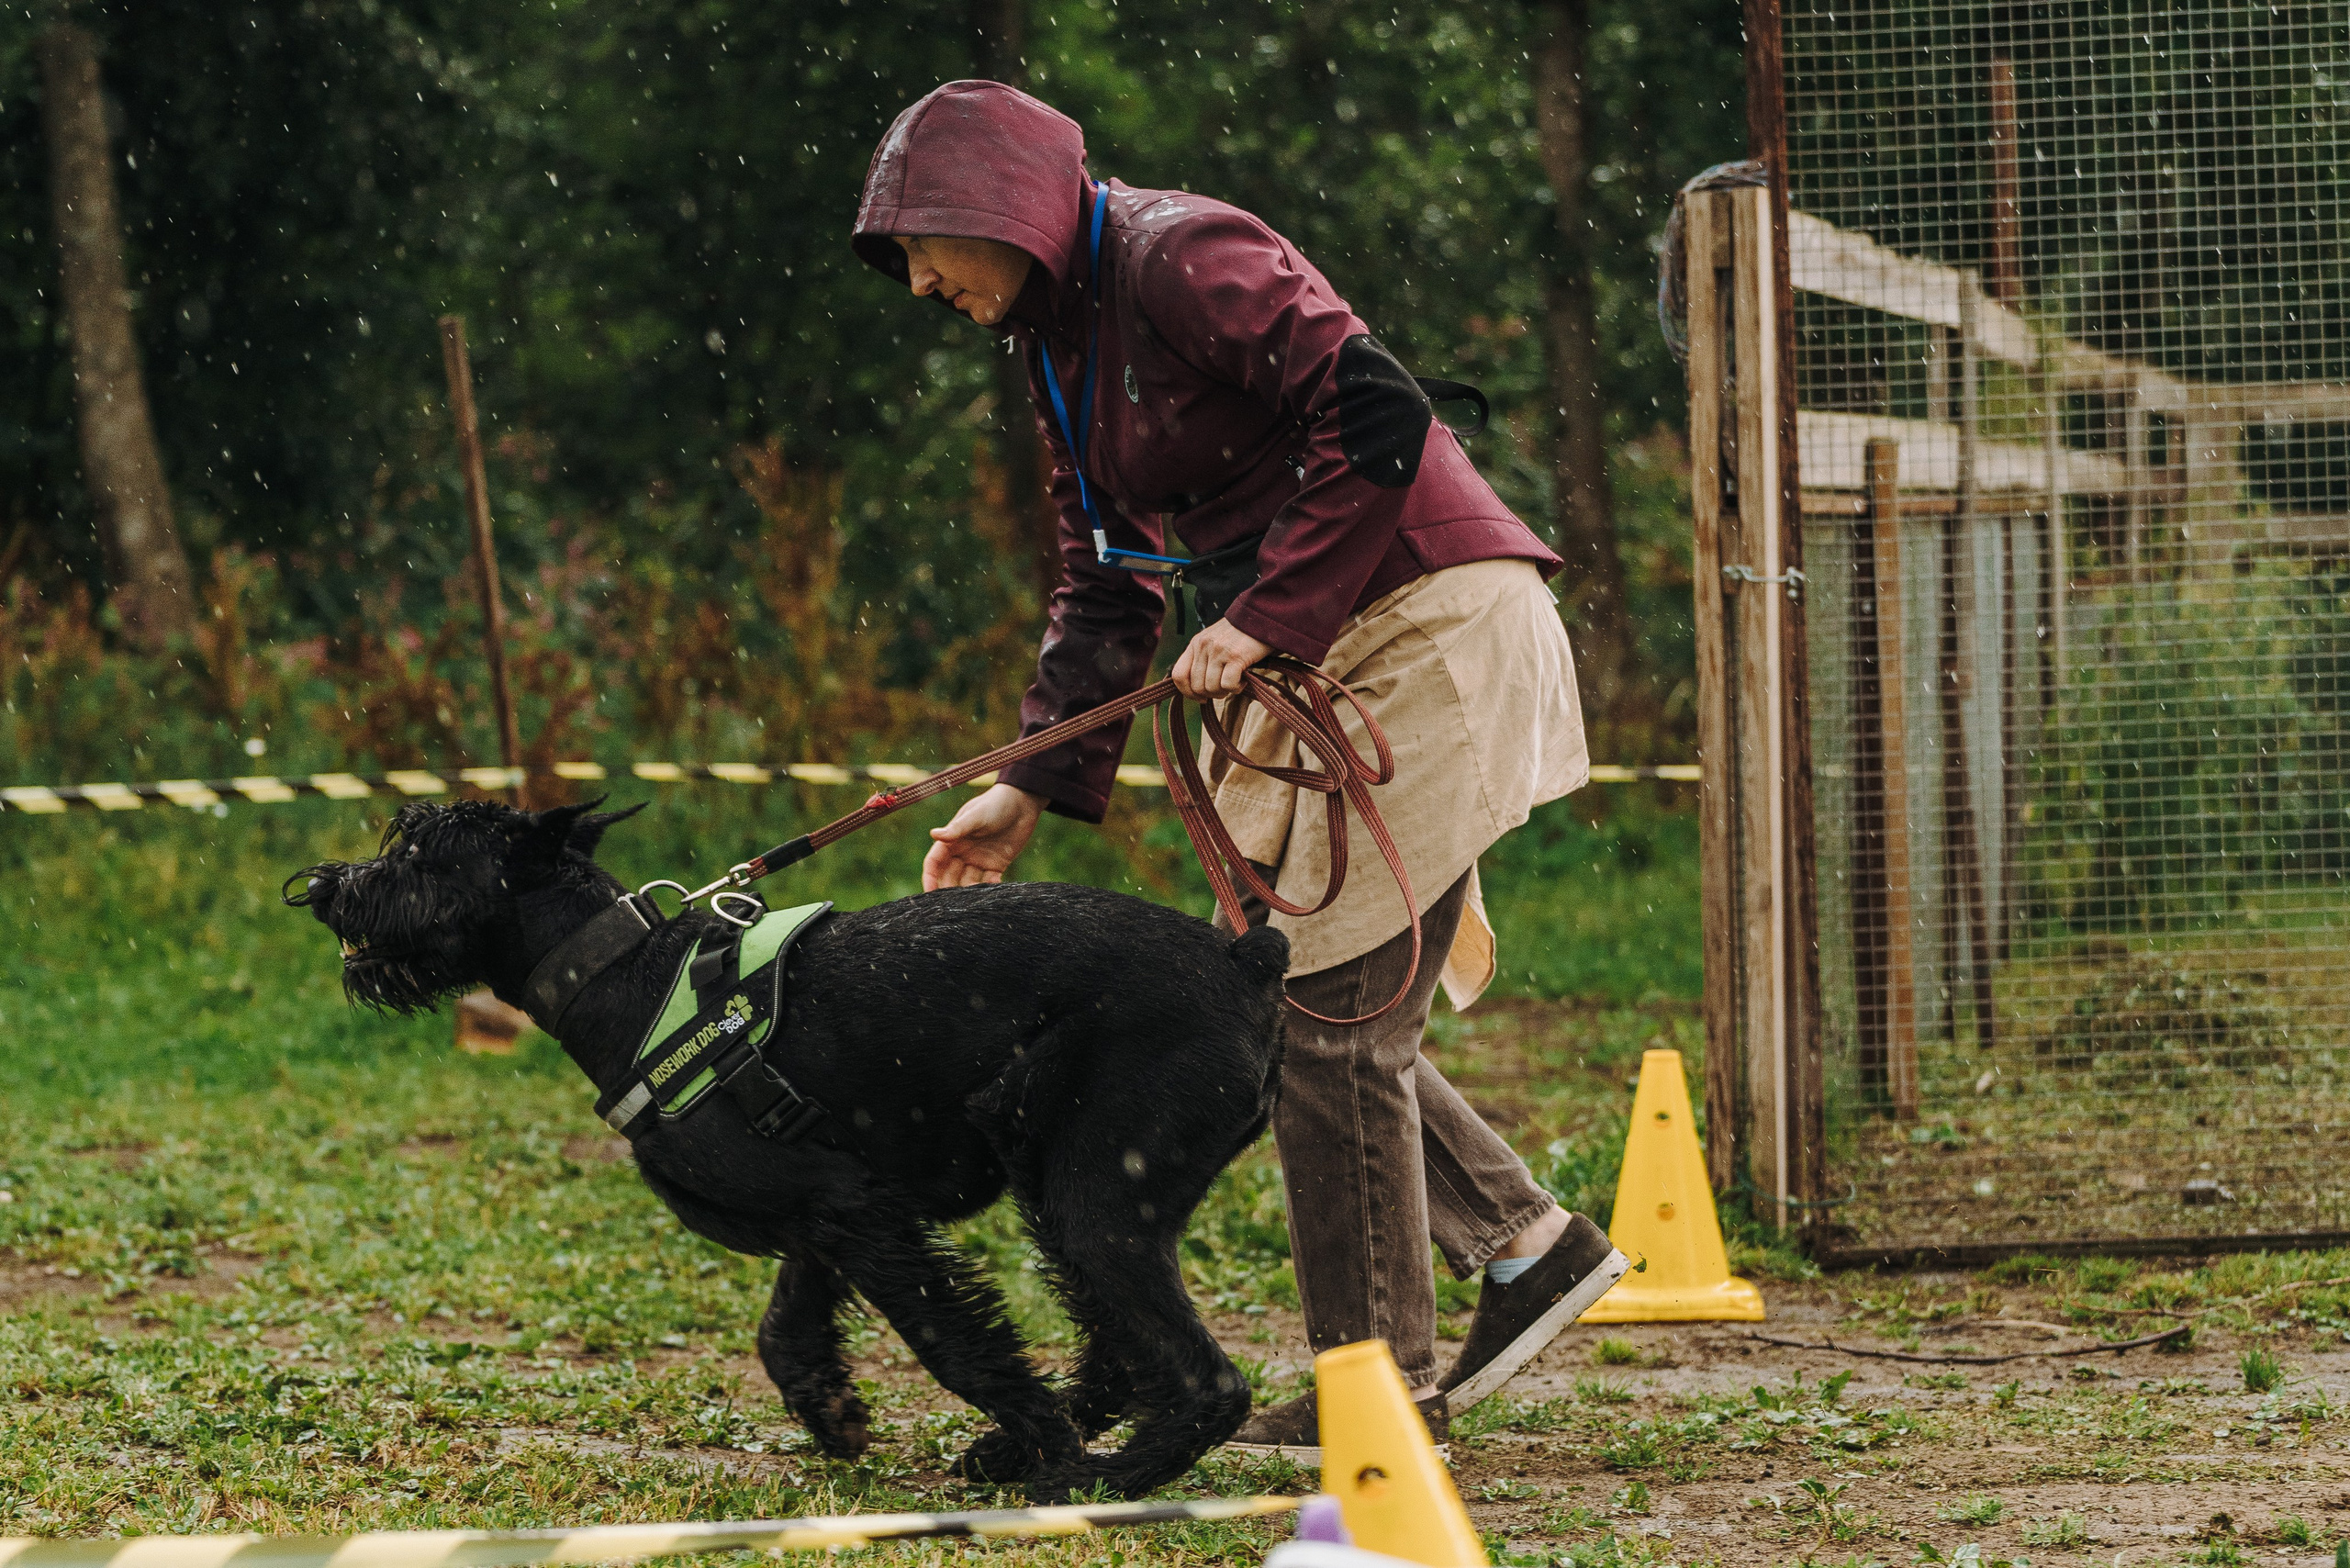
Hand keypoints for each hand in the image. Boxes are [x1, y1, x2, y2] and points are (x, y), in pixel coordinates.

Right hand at [922, 782, 1044, 890]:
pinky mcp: (996, 865)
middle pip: (949, 876)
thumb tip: (934, 834)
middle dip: (948, 890)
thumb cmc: (995, 804)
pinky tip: (995, 885)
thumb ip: (957, 829)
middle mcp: (962, 852)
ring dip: (970, 891)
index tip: (929, 894)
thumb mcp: (976, 816)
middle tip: (954, 904)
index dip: (930, 878)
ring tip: (977, 897)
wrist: (1023, 803)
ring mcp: (978, 860)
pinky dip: (989, 887)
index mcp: (952, 840)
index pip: (934, 862)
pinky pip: (988, 882)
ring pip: (968, 882)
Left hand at [1172, 620, 1274, 698]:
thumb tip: (1199, 689)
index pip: (1179, 675)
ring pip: (1211, 688)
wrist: (1262, 618)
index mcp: (1195, 643)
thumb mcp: (1215, 641)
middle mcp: (1203, 646)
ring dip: (1225, 692)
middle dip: (1212, 694)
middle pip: (1196, 686)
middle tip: (1226, 689)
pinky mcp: (1235, 657)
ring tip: (1236, 682)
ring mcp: (1218, 651)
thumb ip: (1204, 659)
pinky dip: (1236, 688)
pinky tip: (1243, 681)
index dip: (1188, 692)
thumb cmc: (1240, 635)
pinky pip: (1228, 685)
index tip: (1202, 698)